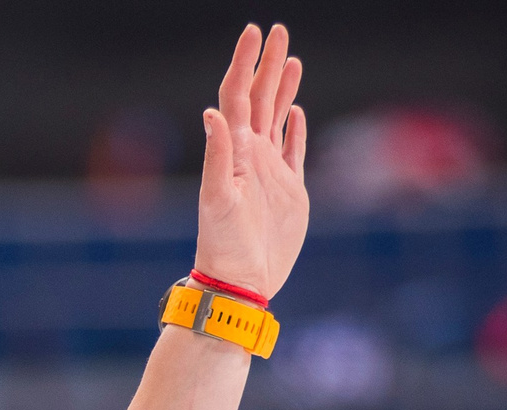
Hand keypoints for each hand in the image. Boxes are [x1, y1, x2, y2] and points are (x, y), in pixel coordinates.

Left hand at [193, 23, 309, 301]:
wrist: (241, 282)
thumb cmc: (223, 245)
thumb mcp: (218, 198)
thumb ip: (217, 156)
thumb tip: (212, 113)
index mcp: (234, 151)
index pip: (238, 96)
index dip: (245, 64)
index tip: (254, 32)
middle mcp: (250, 155)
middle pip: (260, 98)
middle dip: (268, 64)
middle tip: (278, 31)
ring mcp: (270, 171)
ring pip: (276, 117)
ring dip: (282, 88)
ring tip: (291, 59)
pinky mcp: (289, 190)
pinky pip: (292, 150)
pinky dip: (294, 129)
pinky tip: (295, 112)